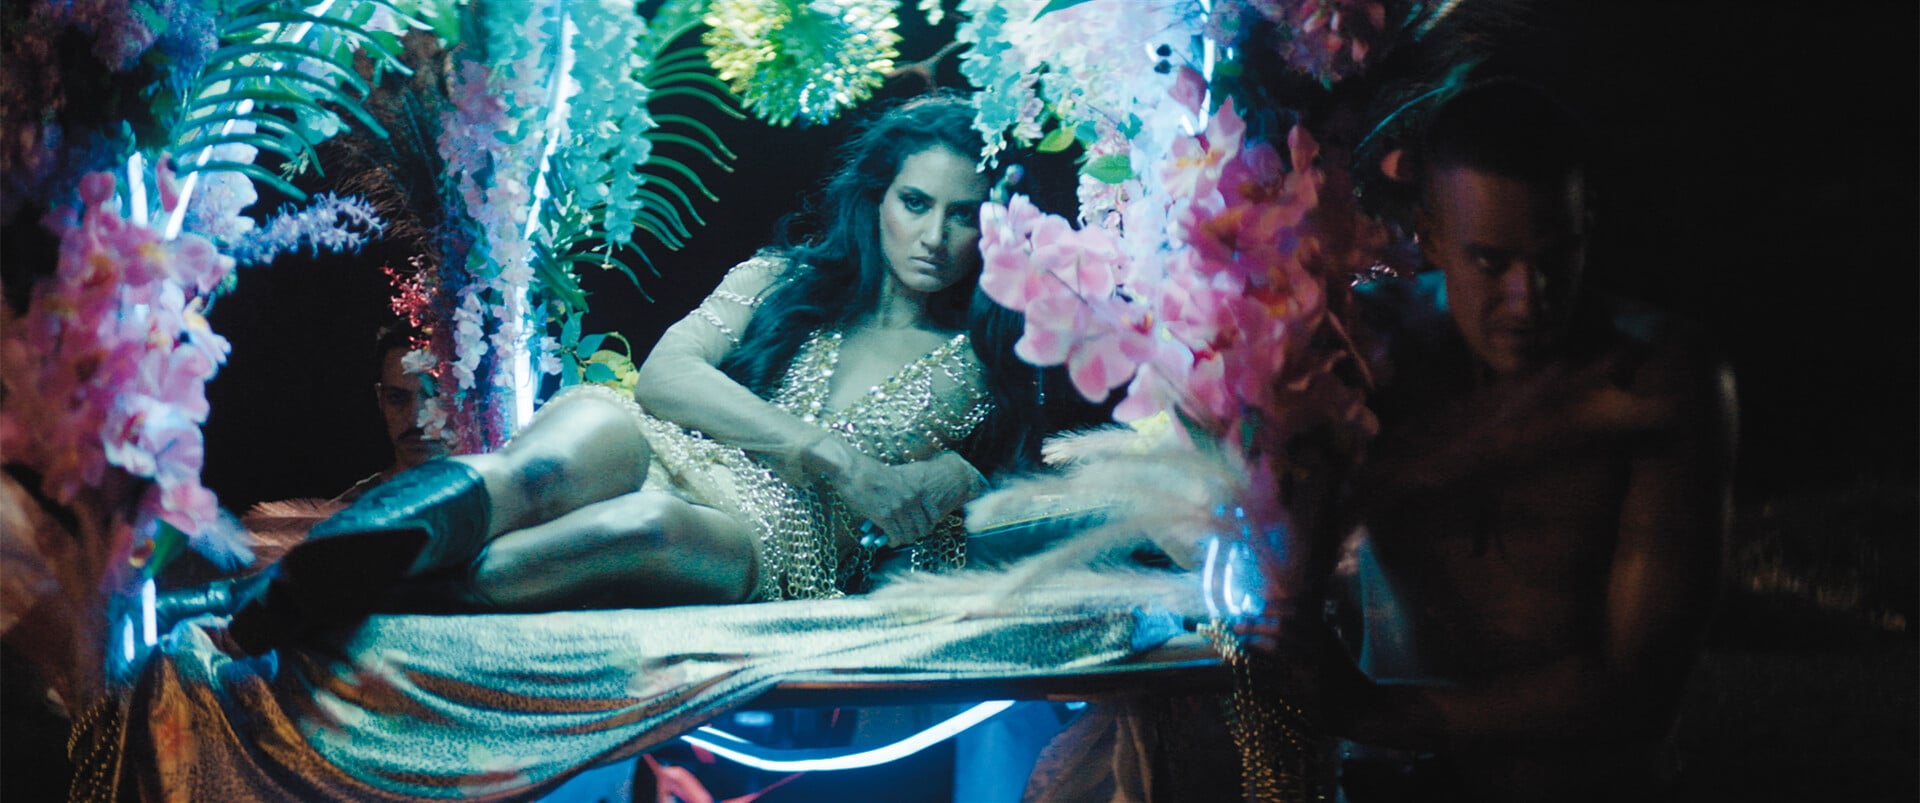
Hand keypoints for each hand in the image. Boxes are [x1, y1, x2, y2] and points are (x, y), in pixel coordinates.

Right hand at [802, 439, 984, 547]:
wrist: (847, 467)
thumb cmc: (867, 473)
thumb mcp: (892, 479)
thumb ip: (905, 493)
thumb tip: (912, 514)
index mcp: (917, 485)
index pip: (931, 516)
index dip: (925, 526)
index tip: (919, 531)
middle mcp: (913, 495)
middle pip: (923, 527)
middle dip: (913, 535)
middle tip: (898, 536)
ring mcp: (900, 505)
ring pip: (910, 534)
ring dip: (899, 538)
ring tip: (887, 536)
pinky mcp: (885, 512)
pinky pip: (896, 535)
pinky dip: (889, 539)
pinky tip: (878, 536)